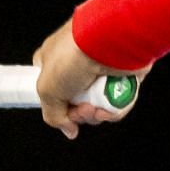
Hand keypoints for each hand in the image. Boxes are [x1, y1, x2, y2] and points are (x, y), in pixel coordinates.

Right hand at [31, 17, 148, 139]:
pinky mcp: (122, 75)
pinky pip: (119, 101)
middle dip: (80, 113)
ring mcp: (100, 70)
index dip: (57, 106)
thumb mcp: (47, 90)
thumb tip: (69, 129)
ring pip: (98, 105)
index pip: (51, 91)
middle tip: (83, 108)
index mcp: (53, 61)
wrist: (109, 40)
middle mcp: (77, 65)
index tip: (62, 110)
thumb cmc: (73, 55)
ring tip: (97, 107)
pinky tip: (111, 108)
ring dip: (97, 114)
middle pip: (76, 104)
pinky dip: (115, 109)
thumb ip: (54, 115)